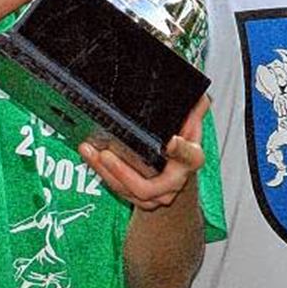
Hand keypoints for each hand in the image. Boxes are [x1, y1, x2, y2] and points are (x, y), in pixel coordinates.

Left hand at [79, 94, 208, 209]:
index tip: (170, 141)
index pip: (188, 156)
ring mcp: (156, 195)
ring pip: (127, 189)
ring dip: (105, 171)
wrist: (179, 177)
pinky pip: (117, 189)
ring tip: (90, 151)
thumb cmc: (183, 149)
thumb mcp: (191, 127)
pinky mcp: (138, 199)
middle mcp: (174, 182)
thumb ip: (193, 108)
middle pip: (148, 186)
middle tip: (107, 154)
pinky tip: (91, 158)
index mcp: (190, 160)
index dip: (179, 150)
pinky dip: (101, 173)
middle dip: (123, 172)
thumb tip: (196, 88)